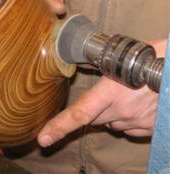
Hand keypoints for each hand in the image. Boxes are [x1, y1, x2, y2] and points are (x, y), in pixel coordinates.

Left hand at [38, 39, 166, 146]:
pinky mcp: (151, 127)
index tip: (44, 138)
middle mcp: (122, 111)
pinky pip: (131, 128)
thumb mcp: (122, 62)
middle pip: (96, 119)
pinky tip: (137, 104)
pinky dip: (128, 119)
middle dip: (96, 111)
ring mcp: (138, 121)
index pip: (79, 113)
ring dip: (113, 113)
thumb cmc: (152, 58)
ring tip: (127, 94)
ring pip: (114, 123)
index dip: (59, 126)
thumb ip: (105, 71)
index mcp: (111, 92)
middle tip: (107, 94)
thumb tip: (91, 70)